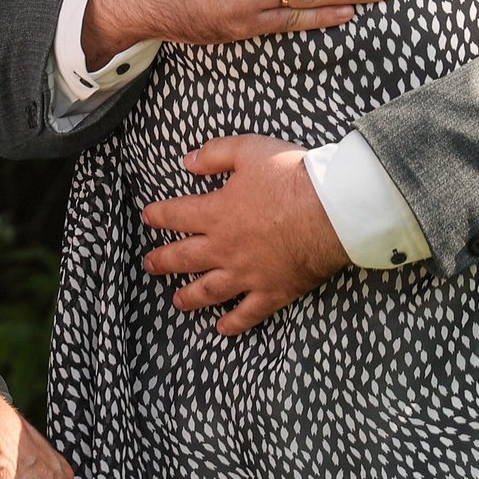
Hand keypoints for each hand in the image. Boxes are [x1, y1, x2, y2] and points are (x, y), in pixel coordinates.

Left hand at [142, 135, 352, 335]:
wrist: (331, 211)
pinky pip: (248, 313)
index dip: (158, 215)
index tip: (147, 217)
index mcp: (217, 213)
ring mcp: (247, 273)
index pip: (176, 215)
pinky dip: (234, 323)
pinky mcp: (272, 291)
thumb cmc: (292, 178)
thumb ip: (215, 153)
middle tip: (149, 265)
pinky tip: (222, 328)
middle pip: (184, 258)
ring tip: (177, 301)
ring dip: (189, 297)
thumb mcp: (249, 149)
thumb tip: (188, 161)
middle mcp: (225, 248)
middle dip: (162, 261)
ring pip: (209, 290)